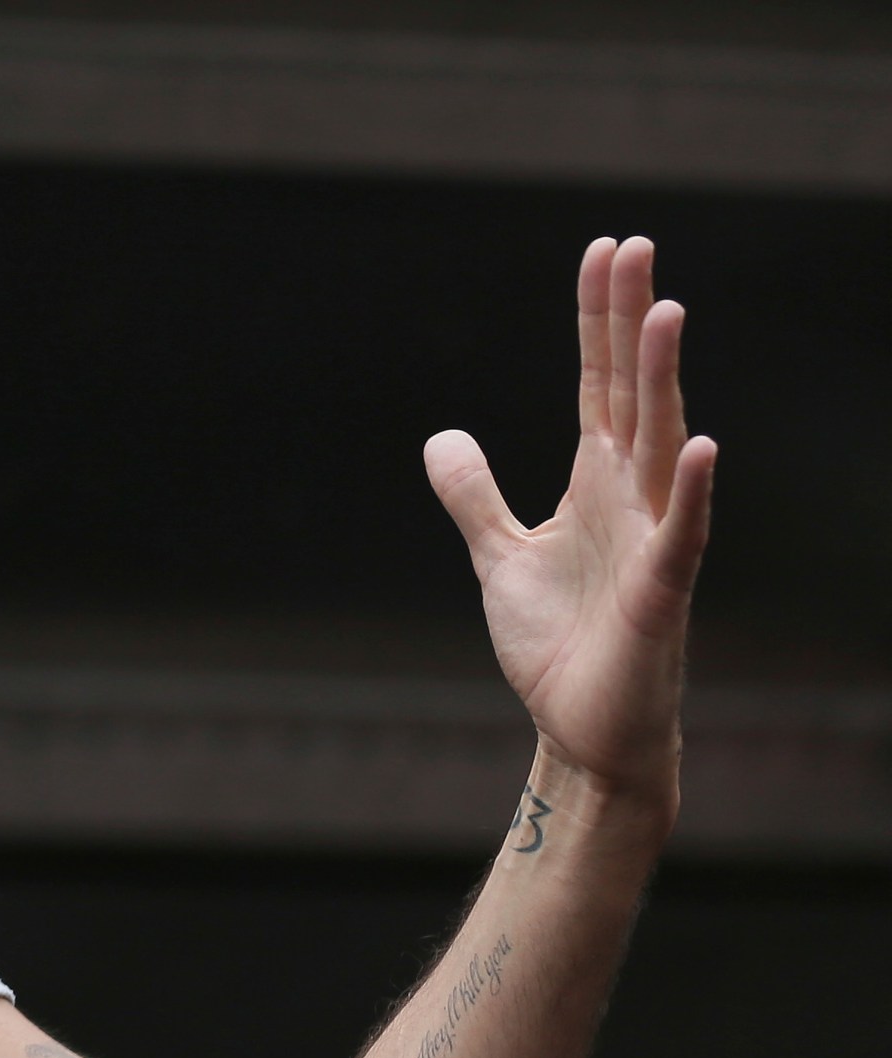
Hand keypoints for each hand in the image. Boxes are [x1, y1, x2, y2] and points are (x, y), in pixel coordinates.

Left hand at [425, 237, 714, 802]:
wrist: (581, 728)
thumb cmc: (557, 643)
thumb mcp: (499, 557)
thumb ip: (475, 496)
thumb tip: (442, 437)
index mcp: (595, 482)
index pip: (599, 382)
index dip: (599, 319)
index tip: (605, 251)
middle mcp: (631, 497)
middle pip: (634, 391)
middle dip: (631, 322)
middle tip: (634, 246)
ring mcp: (652, 540)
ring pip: (660, 443)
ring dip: (663, 379)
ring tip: (665, 310)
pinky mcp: (661, 592)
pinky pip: (681, 534)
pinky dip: (688, 491)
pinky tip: (698, 445)